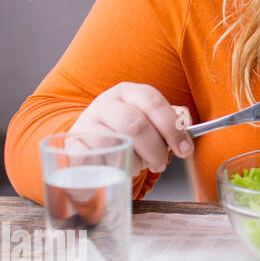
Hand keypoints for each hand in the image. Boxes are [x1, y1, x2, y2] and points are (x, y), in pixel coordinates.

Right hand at [69, 83, 193, 177]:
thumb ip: (171, 122)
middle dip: (155, 150)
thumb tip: (186, 135)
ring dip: (134, 162)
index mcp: (129, 91)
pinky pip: (96, 160)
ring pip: (117, 144)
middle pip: (136, 125)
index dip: (172, 127)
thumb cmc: (128, 129)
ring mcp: (87, 123)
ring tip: (139, 165)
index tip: (184, 150)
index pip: (154, 102)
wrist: (89, 137)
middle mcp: (106, 103)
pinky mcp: (73, 145)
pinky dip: (112, 168)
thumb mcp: (150, 118)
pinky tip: (118, 169)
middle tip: (160, 163)